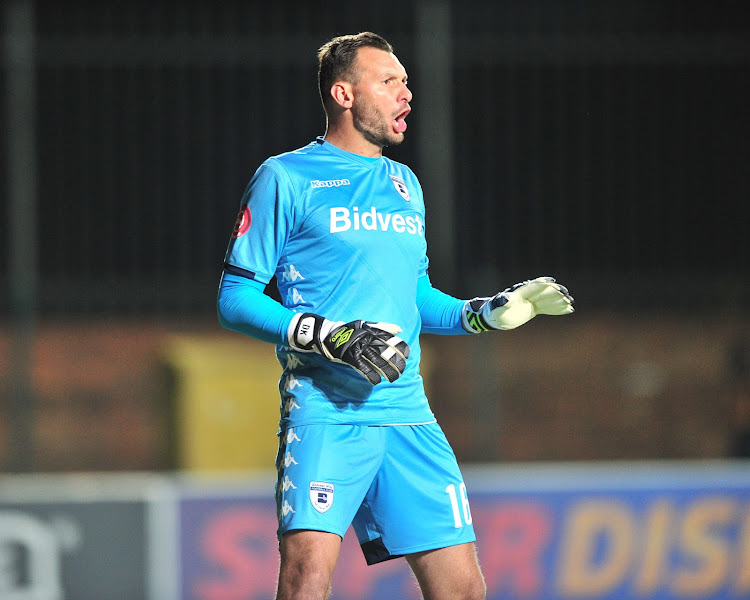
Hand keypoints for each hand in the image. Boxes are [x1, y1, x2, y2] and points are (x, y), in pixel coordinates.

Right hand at [288, 312, 409, 383]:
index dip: (399, 347)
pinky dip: (370, 375)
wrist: (328, 334)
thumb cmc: (349, 330)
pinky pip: (362, 367)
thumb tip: (400, 329)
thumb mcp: (366, 325)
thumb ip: (383, 327)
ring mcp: (358, 349)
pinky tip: (377, 381)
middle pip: (384, 351)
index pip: (388, 338)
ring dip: (385, 370)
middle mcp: (366, 339)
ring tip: (394, 378)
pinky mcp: (349, 357)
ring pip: (375, 361)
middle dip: (394, 361)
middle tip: (402, 370)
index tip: (407, 354)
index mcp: (371, 331)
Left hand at [462, 276, 573, 331]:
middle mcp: (527, 295)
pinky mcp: (533, 308)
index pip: (533, 287)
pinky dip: (557, 309)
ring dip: (559, 300)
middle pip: (543, 292)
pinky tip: (568, 309)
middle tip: (567, 295)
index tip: (554, 284)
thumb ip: (501, 302)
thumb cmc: (492, 311)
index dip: (543, 285)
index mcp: (519, 292)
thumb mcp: (496, 307)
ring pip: (547, 299)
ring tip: (571, 302)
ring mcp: (531, 302)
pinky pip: (547, 308)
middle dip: (555, 293)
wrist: (492, 317)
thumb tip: (506, 298)